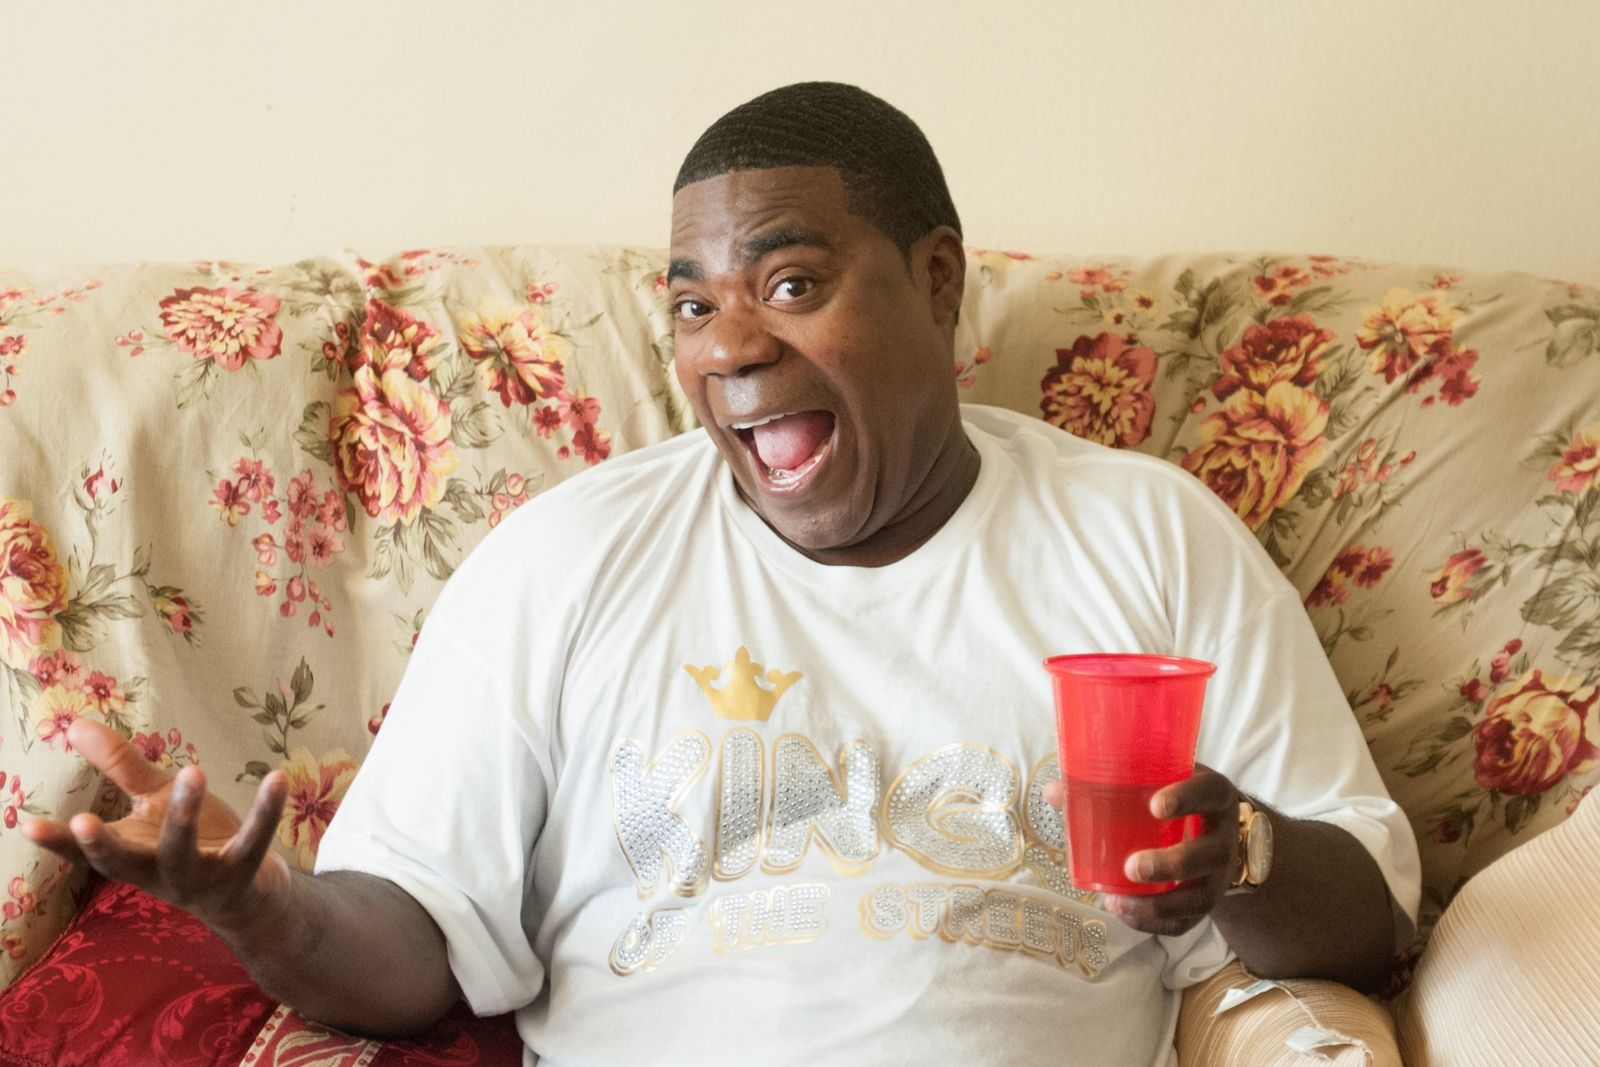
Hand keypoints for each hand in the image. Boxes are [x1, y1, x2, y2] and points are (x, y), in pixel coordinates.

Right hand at [22, 718, 291, 932]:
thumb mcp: (153, 803)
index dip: (57, 843)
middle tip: (82, 821)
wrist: (248, 892)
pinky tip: (276, 777)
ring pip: (184, 852)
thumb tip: (75, 725)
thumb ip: (120, 769)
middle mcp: (157, 874)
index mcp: (131, 857)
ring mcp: (199, 878)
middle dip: (104, 845)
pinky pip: (254, 841)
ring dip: (184, 815)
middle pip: (126, 863)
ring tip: (192, 771)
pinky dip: (267, 811)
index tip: (29, 826)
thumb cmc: (191, 842)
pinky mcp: (241, 873)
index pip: (86, 854)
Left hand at [1045, 763, 1240, 937]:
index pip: (1209, 791)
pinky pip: (1187, 922)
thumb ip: (1112, 783)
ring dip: (1159, 905)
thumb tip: (1053, 791)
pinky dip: (1153, 923)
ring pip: (1200, 898)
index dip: (1186, 798)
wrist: (1219, 829)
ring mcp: (1220, 875)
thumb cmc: (1177, 798)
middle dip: (1171, 864)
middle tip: (1132, 867)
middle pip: (1208, 855)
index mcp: (1215, 796)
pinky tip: (1123, 913)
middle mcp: (1225, 837)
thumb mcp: (1157, 781)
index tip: (1155, 805)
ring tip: (1118, 902)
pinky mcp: (1208, 902)